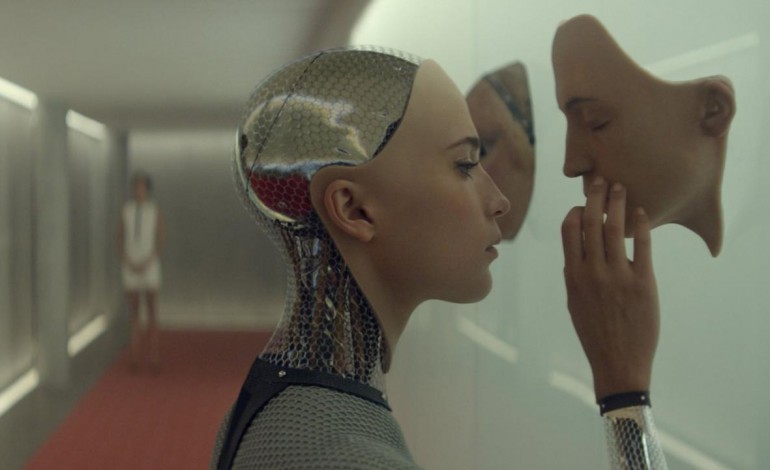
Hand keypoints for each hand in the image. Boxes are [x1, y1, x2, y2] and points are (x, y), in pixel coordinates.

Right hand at [561, 177, 659, 399]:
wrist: (618, 361)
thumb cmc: (594, 333)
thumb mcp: (574, 302)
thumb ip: (576, 274)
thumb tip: (578, 249)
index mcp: (573, 276)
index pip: (570, 230)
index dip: (576, 211)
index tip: (584, 202)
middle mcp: (592, 272)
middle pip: (592, 223)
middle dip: (597, 197)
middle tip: (603, 180)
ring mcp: (617, 276)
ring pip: (616, 229)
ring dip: (618, 204)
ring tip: (622, 188)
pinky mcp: (642, 282)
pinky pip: (642, 246)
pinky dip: (642, 226)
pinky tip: (642, 213)